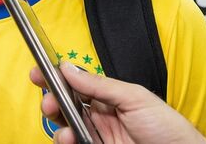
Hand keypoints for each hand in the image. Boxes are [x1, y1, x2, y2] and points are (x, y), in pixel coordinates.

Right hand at [30, 62, 205, 143]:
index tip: (38, 73)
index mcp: (109, 97)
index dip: (56, 78)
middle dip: (52, 103)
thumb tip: (69, 69)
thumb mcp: (134, 98)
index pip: (76, 84)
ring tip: (65, 132)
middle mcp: (100, 117)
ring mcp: (98, 137)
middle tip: (48, 103)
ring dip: (59, 128)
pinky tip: (69, 140)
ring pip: (66, 130)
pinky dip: (66, 142)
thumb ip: (100, 85)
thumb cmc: (167, 127)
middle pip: (66, 107)